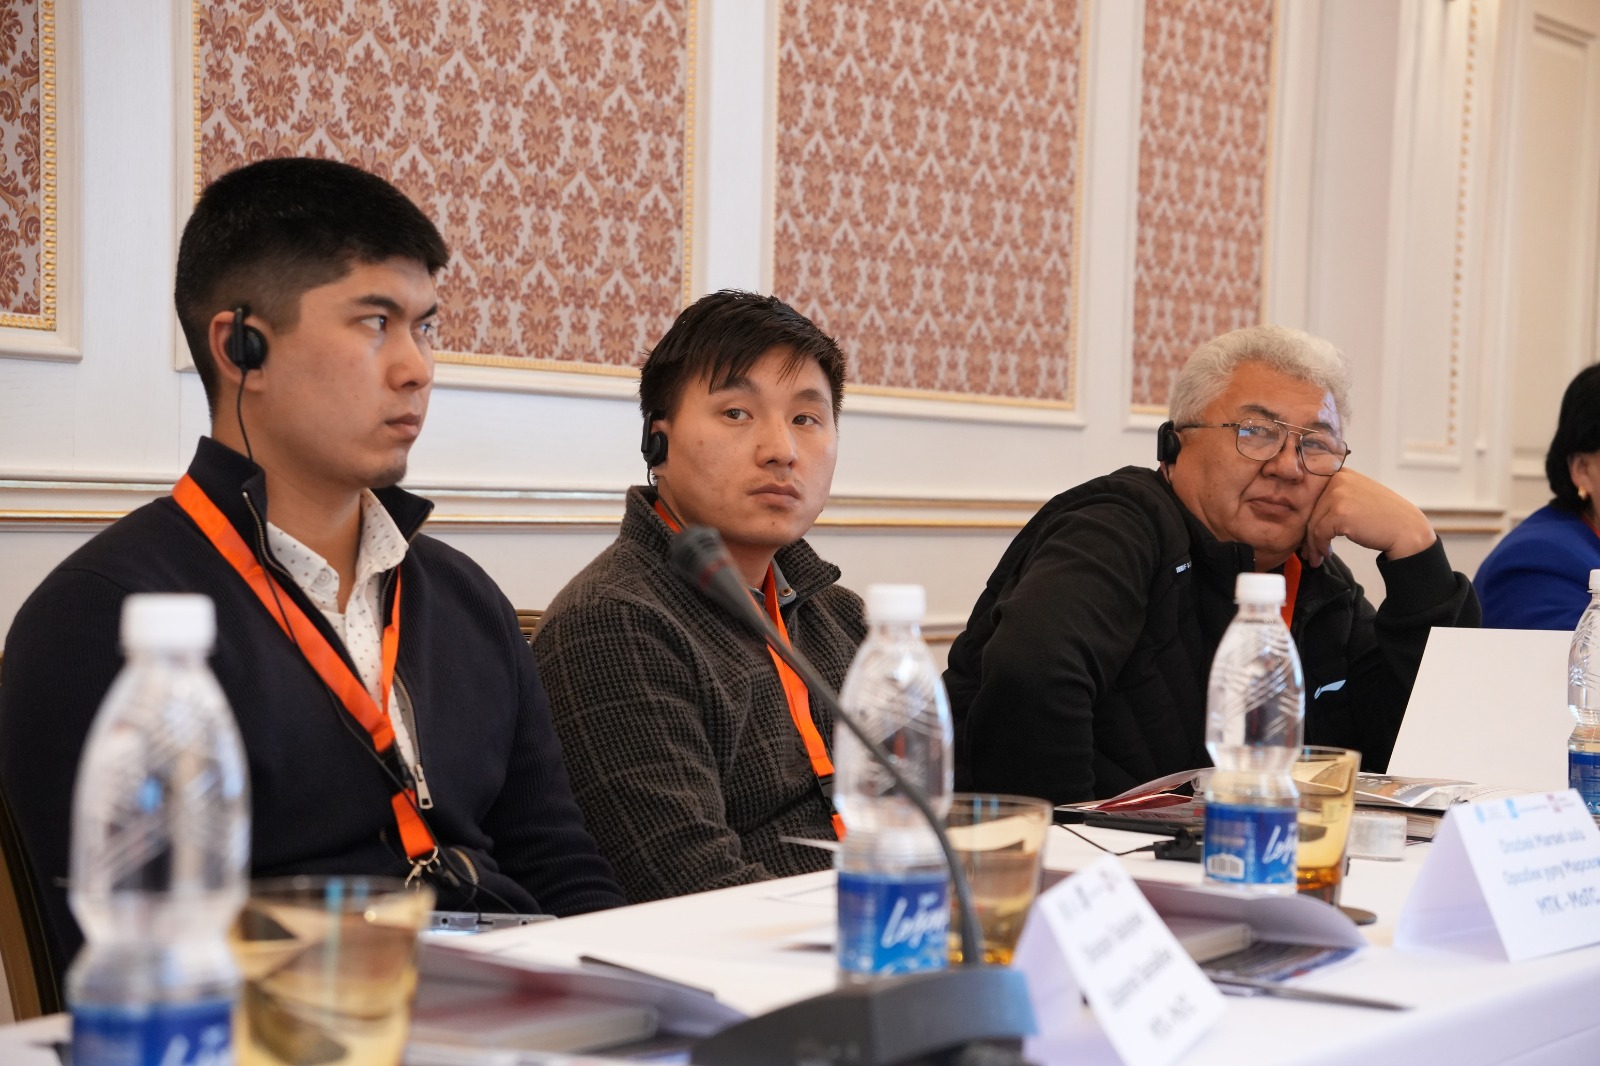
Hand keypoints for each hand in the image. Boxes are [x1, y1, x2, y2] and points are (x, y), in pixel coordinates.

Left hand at [1301, 468, 1435, 567]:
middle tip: (1307, 551)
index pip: (1312, 496)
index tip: (1308, 534)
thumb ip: (1336, 495)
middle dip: (1308, 534)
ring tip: (1315, 557)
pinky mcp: (1339, 513)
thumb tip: (1307, 513)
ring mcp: (1338, 495)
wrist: (1407, 530)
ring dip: (1312, 544)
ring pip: (1312, 523)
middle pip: (1310, 511)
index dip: (1307, 517)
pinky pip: (1319, 533)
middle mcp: (1338, 479)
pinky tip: (1326, 554)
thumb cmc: (1383, 517)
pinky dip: (1320, 546)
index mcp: (1341, 473)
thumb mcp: (1358, 495)